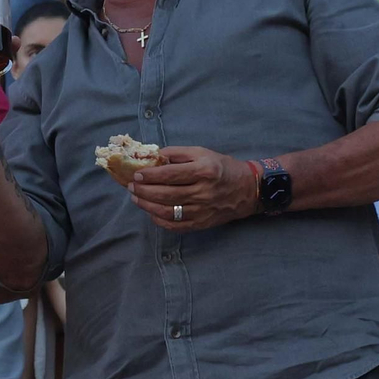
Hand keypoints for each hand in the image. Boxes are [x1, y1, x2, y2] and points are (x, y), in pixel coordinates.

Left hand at [127, 146, 258, 231]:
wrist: (247, 190)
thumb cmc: (223, 168)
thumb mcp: (203, 153)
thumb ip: (178, 153)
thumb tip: (155, 156)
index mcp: (204, 171)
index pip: (170, 174)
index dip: (150, 176)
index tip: (136, 175)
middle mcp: (203, 192)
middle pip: (166, 194)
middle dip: (144, 191)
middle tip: (131, 187)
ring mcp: (202, 210)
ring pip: (168, 211)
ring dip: (147, 206)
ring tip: (136, 198)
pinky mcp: (202, 223)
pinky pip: (176, 225)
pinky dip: (160, 220)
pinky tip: (150, 212)